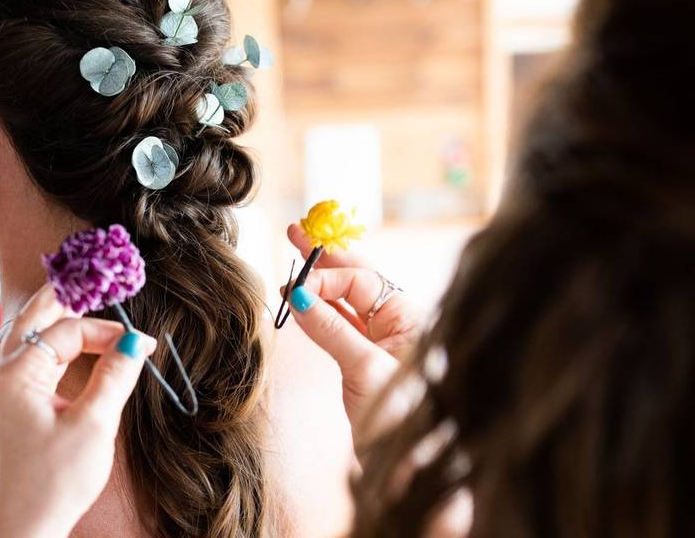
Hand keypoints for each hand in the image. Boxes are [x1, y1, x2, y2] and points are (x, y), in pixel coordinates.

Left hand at [0, 285, 154, 537]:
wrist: (20, 533)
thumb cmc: (53, 483)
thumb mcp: (93, 425)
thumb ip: (114, 376)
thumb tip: (134, 342)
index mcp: (16, 375)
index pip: (66, 331)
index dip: (107, 332)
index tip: (141, 344)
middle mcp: (1, 378)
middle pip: (31, 320)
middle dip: (60, 299)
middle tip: (86, 280)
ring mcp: (1, 397)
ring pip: (26, 341)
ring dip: (53, 322)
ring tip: (77, 303)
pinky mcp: (8, 415)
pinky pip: (27, 365)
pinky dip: (49, 349)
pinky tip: (65, 351)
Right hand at [283, 225, 422, 443]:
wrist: (411, 472)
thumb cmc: (404, 420)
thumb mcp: (366, 369)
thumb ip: (332, 330)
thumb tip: (300, 295)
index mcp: (408, 318)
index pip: (361, 281)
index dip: (327, 276)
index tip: (296, 283)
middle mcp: (395, 325)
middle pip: (355, 280)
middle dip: (325, 257)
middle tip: (296, 232)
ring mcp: (378, 343)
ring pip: (344, 303)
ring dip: (317, 284)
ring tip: (294, 259)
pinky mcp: (361, 363)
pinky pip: (338, 327)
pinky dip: (317, 313)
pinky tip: (299, 300)